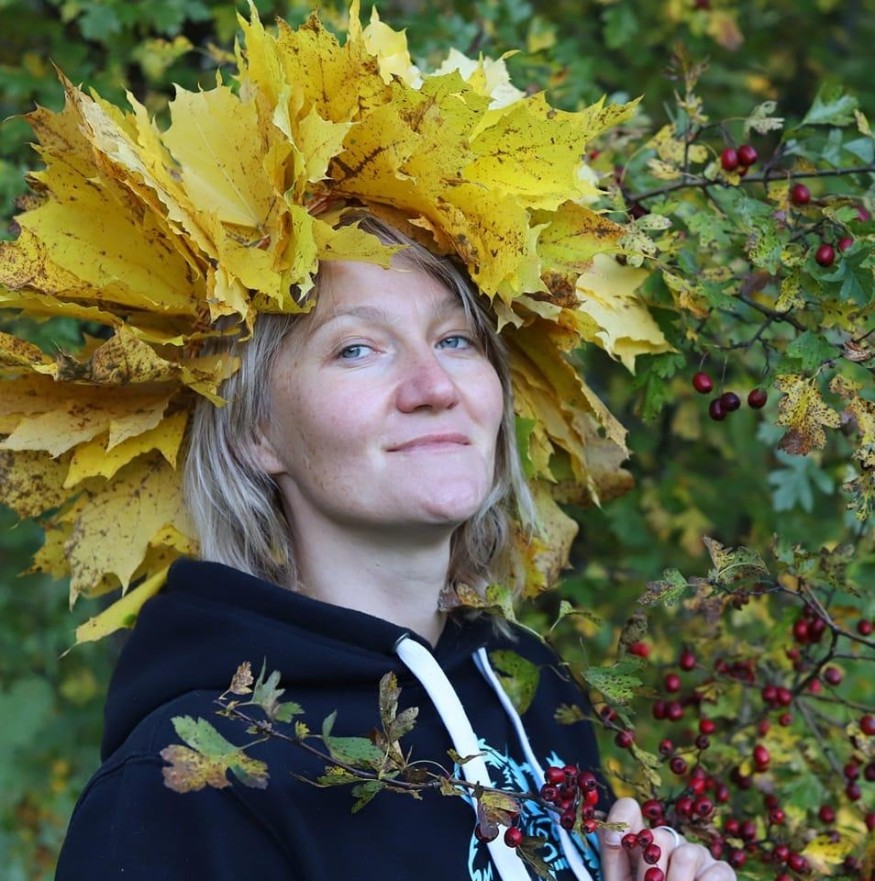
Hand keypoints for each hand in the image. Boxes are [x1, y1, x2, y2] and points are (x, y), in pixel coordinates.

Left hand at [598, 798, 734, 880]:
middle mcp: (668, 842)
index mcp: (639, 843)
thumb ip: (614, 856)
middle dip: (652, 871)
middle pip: (659, 836)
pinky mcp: (722, 870)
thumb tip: (614, 834)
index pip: (628, 809)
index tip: (616, 841)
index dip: (621, 820)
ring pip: (685, 856)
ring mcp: (697, 854)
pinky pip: (714, 874)